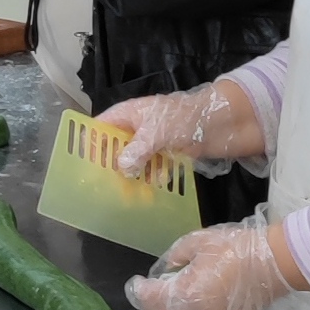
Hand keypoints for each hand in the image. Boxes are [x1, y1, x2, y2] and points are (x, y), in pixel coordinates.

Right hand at [97, 80, 263, 177]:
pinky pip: (154, 169)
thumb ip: (136, 151)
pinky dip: (152, 178)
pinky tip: (151, 190)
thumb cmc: (184, 118)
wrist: (225, 120)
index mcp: (127, 115)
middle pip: (115, 147)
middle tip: (104, 185)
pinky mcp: (169, 154)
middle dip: (111, 165)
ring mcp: (154, 142)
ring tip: (127, 194)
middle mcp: (137, 129)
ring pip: (135, 161)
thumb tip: (120, 170)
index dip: (91, 144)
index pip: (99, 127)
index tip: (84, 165)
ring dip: (132, 176)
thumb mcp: (155, 132)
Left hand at [125, 217, 302, 309]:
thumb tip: (164, 270)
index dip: (136, 290)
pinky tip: (193, 306)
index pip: (146, 300)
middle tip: (155, 291)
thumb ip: (173, 258)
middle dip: (150, 307)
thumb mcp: (197, 243)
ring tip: (173, 299)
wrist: (275, 265)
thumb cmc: (235, 249)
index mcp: (183, 294)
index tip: (137, 282)